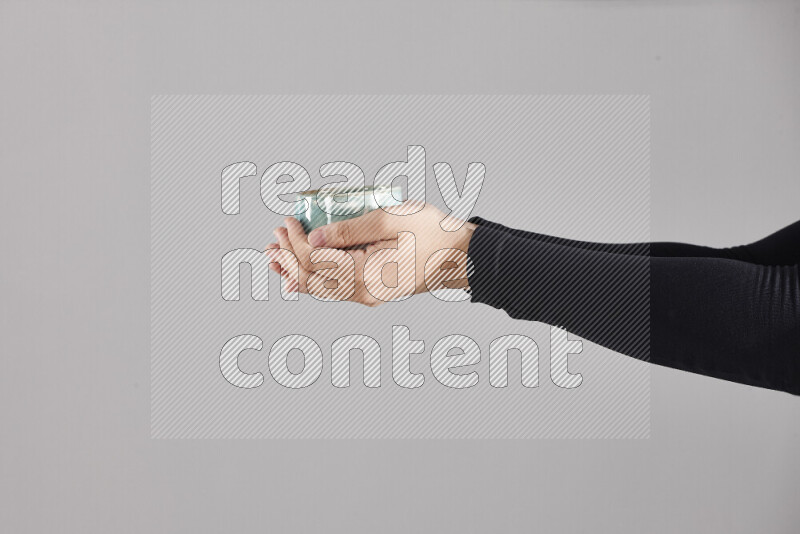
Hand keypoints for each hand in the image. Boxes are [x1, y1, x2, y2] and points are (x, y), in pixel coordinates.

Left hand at [266, 202, 475, 305]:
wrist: (461, 257)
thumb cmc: (433, 234)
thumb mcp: (393, 220)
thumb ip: (351, 229)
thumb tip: (314, 238)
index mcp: (368, 275)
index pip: (317, 263)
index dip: (296, 242)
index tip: (289, 220)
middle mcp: (364, 292)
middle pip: (312, 280)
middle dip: (288, 257)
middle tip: (275, 235)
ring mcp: (368, 295)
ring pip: (320, 289)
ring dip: (295, 270)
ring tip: (275, 255)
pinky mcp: (372, 291)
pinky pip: (334, 289)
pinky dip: (313, 278)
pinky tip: (299, 271)